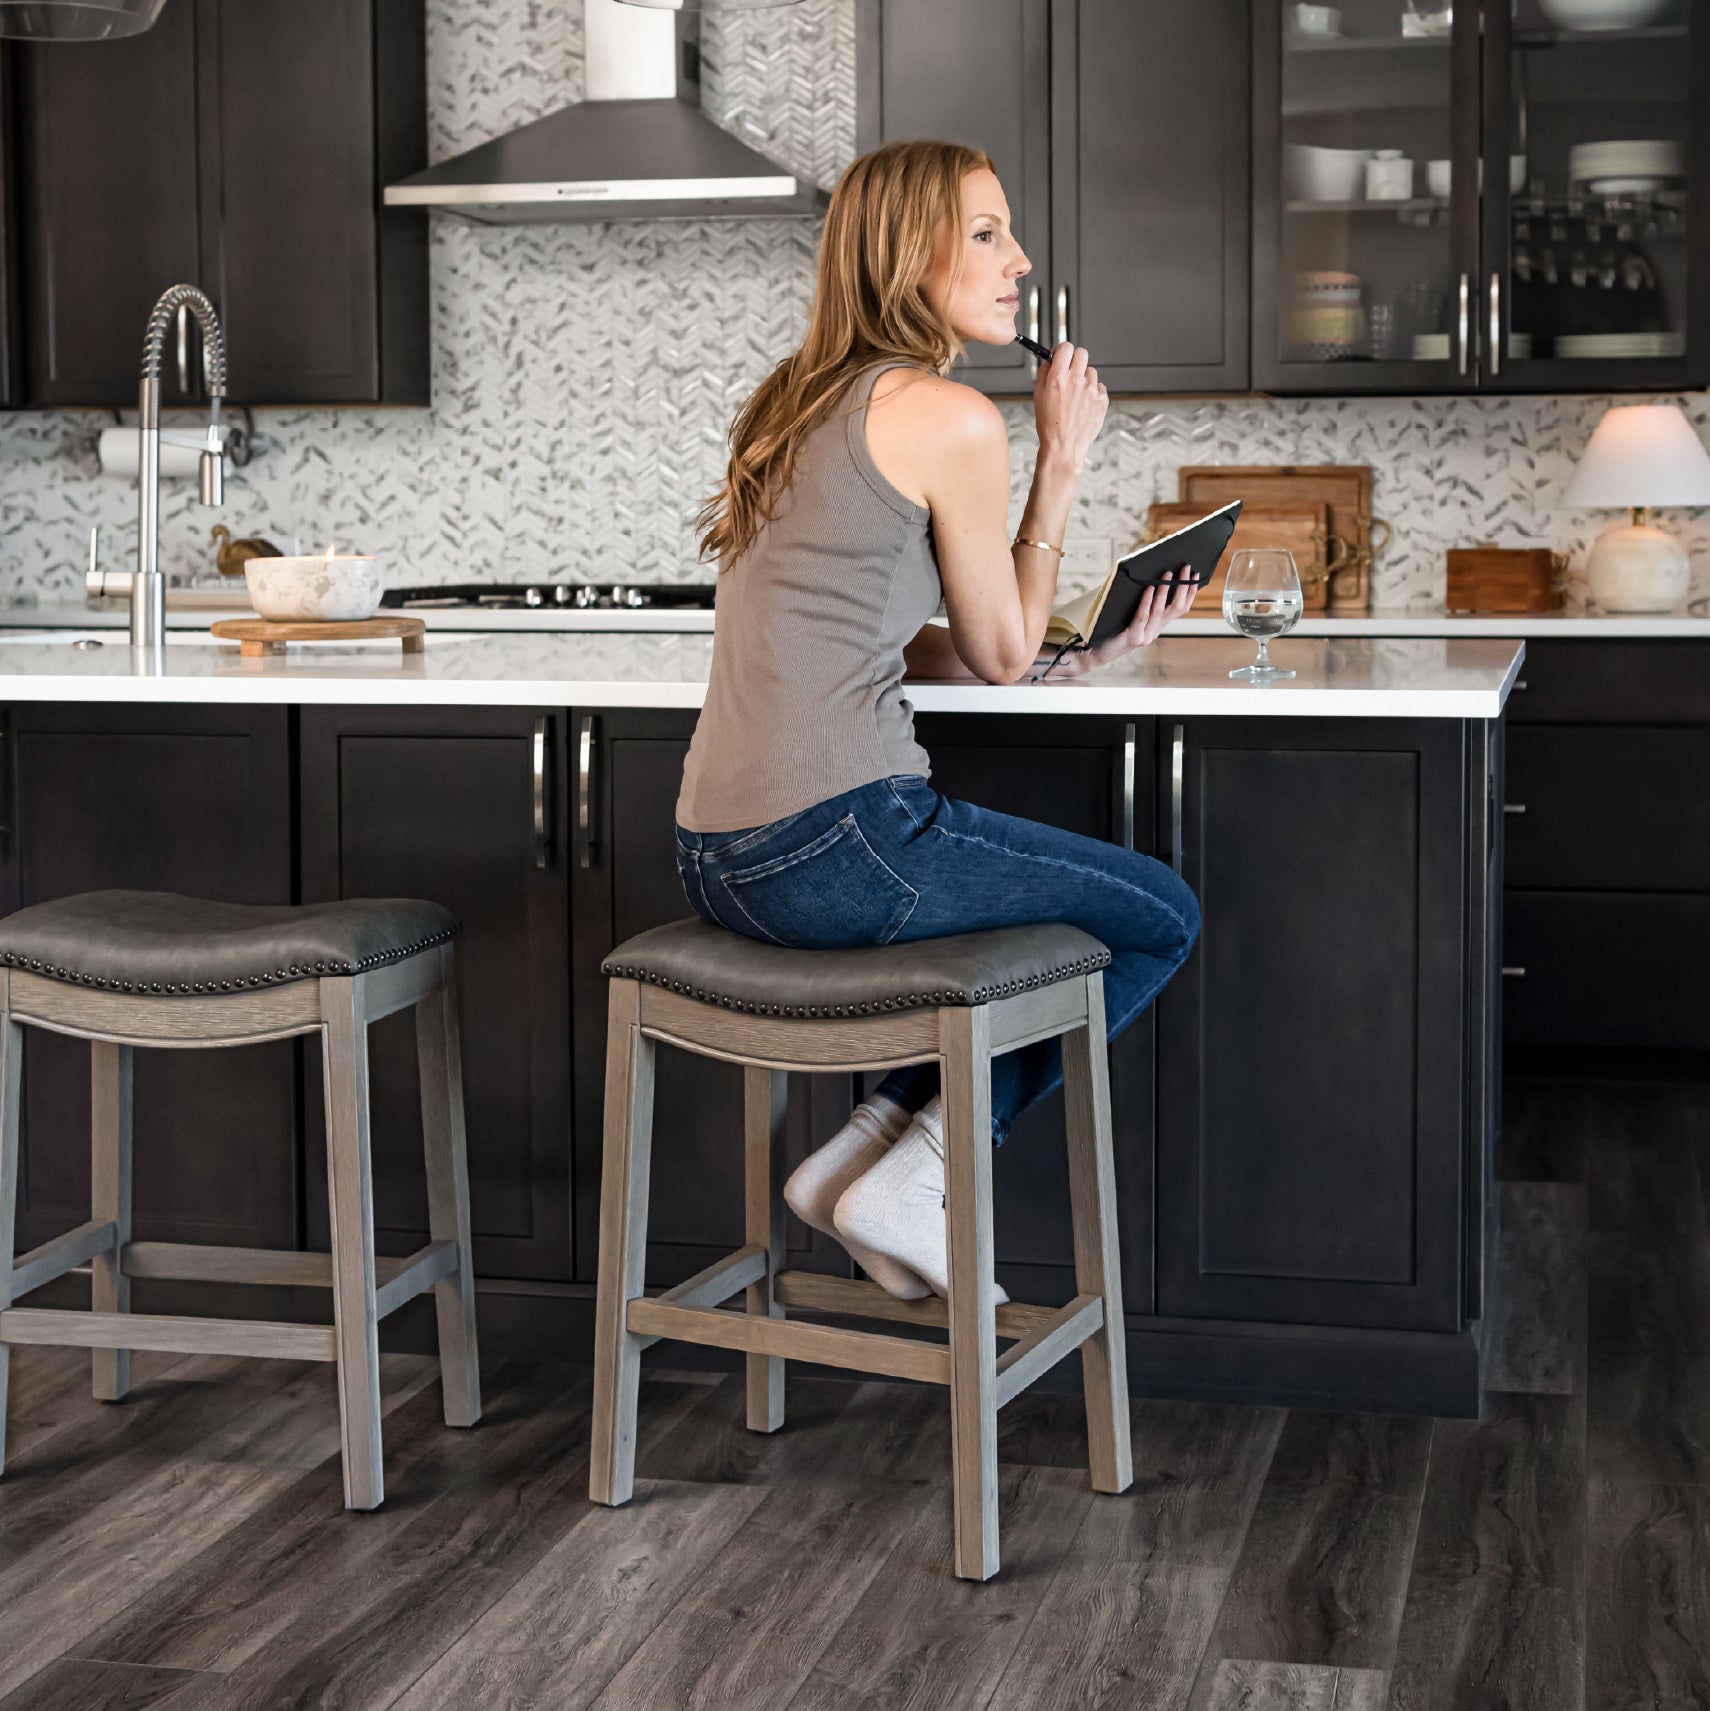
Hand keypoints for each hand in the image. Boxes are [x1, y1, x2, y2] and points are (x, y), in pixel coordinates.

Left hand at [1029, 569, 1200, 680]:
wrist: (1093, 651)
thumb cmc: (1110, 627)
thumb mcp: (1131, 612)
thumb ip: (1143, 601)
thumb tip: (1151, 574)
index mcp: (1157, 625)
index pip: (1180, 609)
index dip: (1189, 592)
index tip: (1195, 575)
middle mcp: (1154, 631)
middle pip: (1175, 608)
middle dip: (1182, 587)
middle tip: (1186, 568)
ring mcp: (1145, 636)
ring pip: (1159, 610)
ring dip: (1165, 590)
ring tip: (1167, 573)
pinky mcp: (1133, 637)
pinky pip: (1142, 616)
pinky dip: (1146, 601)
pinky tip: (1148, 588)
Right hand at [1033, 342, 1106, 471]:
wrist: (1064, 447)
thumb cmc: (1050, 425)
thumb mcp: (1038, 396)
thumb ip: (1044, 373)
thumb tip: (1049, 359)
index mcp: (1058, 378)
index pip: (1066, 347)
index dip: (1063, 351)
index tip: (1062, 357)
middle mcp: (1076, 381)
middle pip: (1082, 353)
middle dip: (1075, 359)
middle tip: (1070, 372)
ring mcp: (1092, 390)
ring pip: (1091, 371)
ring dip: (1084, 379)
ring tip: (1076, 396)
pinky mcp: (1102, 400)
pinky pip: (1099, 387)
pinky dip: (1093, 393)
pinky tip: (1083, 405)